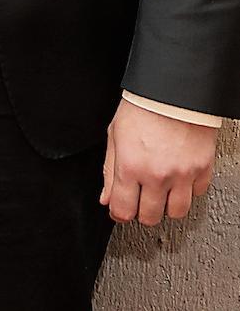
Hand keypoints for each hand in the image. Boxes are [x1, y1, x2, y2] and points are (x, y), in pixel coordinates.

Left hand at [101, 98, 217, 224]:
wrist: (173, 93)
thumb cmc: (142, 108)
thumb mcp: (114, 136)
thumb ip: (109, 171)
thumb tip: (107, 197)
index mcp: (130, 167)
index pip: (123, 210)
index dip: (119, 214)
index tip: (120, 210)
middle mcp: (157, 175)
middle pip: (150, 217)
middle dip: (142, 212)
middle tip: (140, 200)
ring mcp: (182, 175)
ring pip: (176, 213)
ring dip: (166, 206)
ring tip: (160, 192)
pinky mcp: (202, 170)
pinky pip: (196, 194)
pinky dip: (187, 191)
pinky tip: (178, 178)